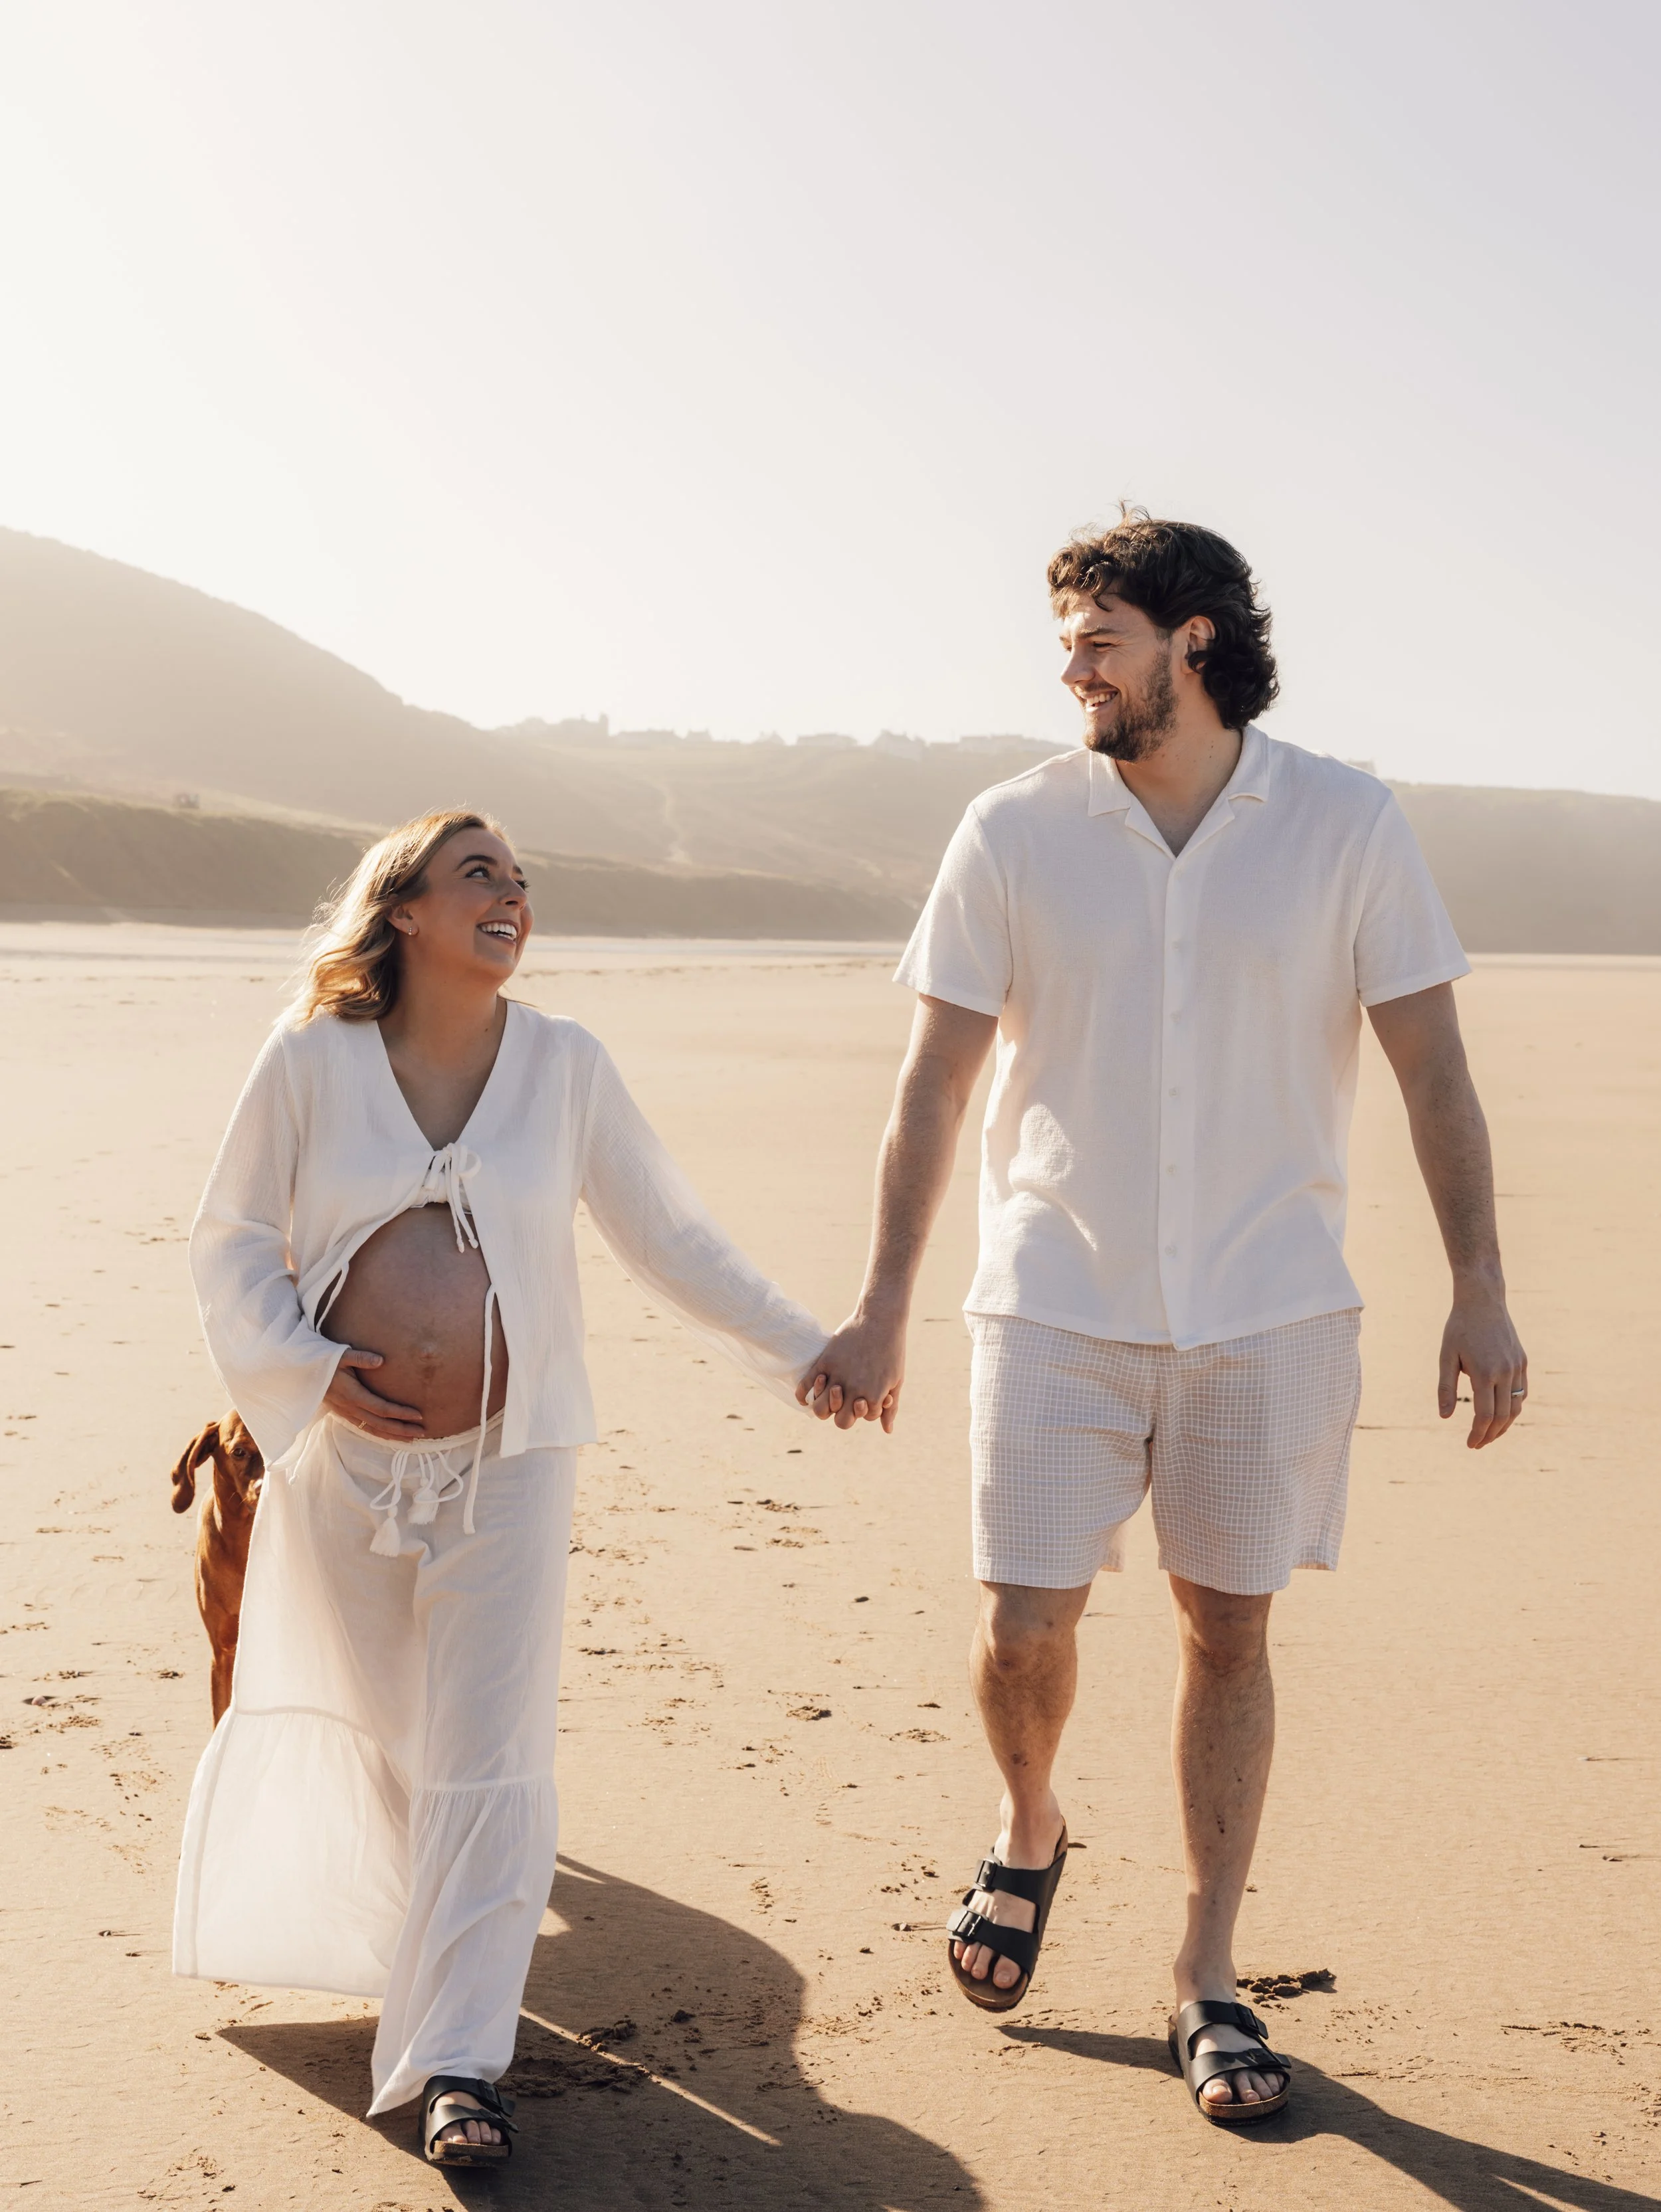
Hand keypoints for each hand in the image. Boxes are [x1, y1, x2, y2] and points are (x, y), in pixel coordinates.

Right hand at [322, 1347, 425, 1441]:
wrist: (302, 1372)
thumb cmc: (323, 1361)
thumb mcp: (341, 1355)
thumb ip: (361, 1358)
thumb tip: (381, 1360)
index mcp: (353, 1395)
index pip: (382, 1408)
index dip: (401, 1413)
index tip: (419, 1415)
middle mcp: (350, 1408)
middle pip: (380, 1424)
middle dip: (402, 1430)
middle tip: (422, 1433)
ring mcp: (346, 1413)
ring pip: (372, 1429)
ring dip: (392, 1435)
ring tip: (411, 1439)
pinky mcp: (343, 1414)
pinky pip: (364, 1428)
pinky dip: (379, 1433)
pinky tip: (390, 1435)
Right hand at [797, 1308, 907, 1431]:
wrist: (879, 1320)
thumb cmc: (892, 1351)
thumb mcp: (896, 1380)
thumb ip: (891, 1408)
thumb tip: (887, 1430)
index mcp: (872, 1397)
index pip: (865, 1418)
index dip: (868, 1408)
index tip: (871, 1393)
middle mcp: (852, 1391)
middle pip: (840, 1422)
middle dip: (844, 1416)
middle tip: (846, 1402)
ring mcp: (836, 1376)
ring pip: (819, 1409)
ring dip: (823, 1407)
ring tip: (829, 1395)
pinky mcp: (825, 1362)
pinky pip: (806, 1384)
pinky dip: (802, 1394)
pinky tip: (805, 1396)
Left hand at [1438, 1282, 1526, 1447]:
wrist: (1483, 1301)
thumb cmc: (1459, 1328)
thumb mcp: (1446, 1357)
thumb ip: (1446, 1388)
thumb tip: (1444, 1417)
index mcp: (1484, 1373)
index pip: (1484, 1415)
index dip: (1477, 1434)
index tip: (1470, 1445)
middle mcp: (1505, 1372)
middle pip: (1502, 1416)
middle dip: (1490, 1434)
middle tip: (1478, 1445)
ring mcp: (1517, 1367)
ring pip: (1516, 1407)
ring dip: (1504, 1425)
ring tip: (1490, 1434)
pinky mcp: (1522, 1362)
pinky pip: (1522, 1392)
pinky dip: (1514, 1407)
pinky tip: (1502, 1413)